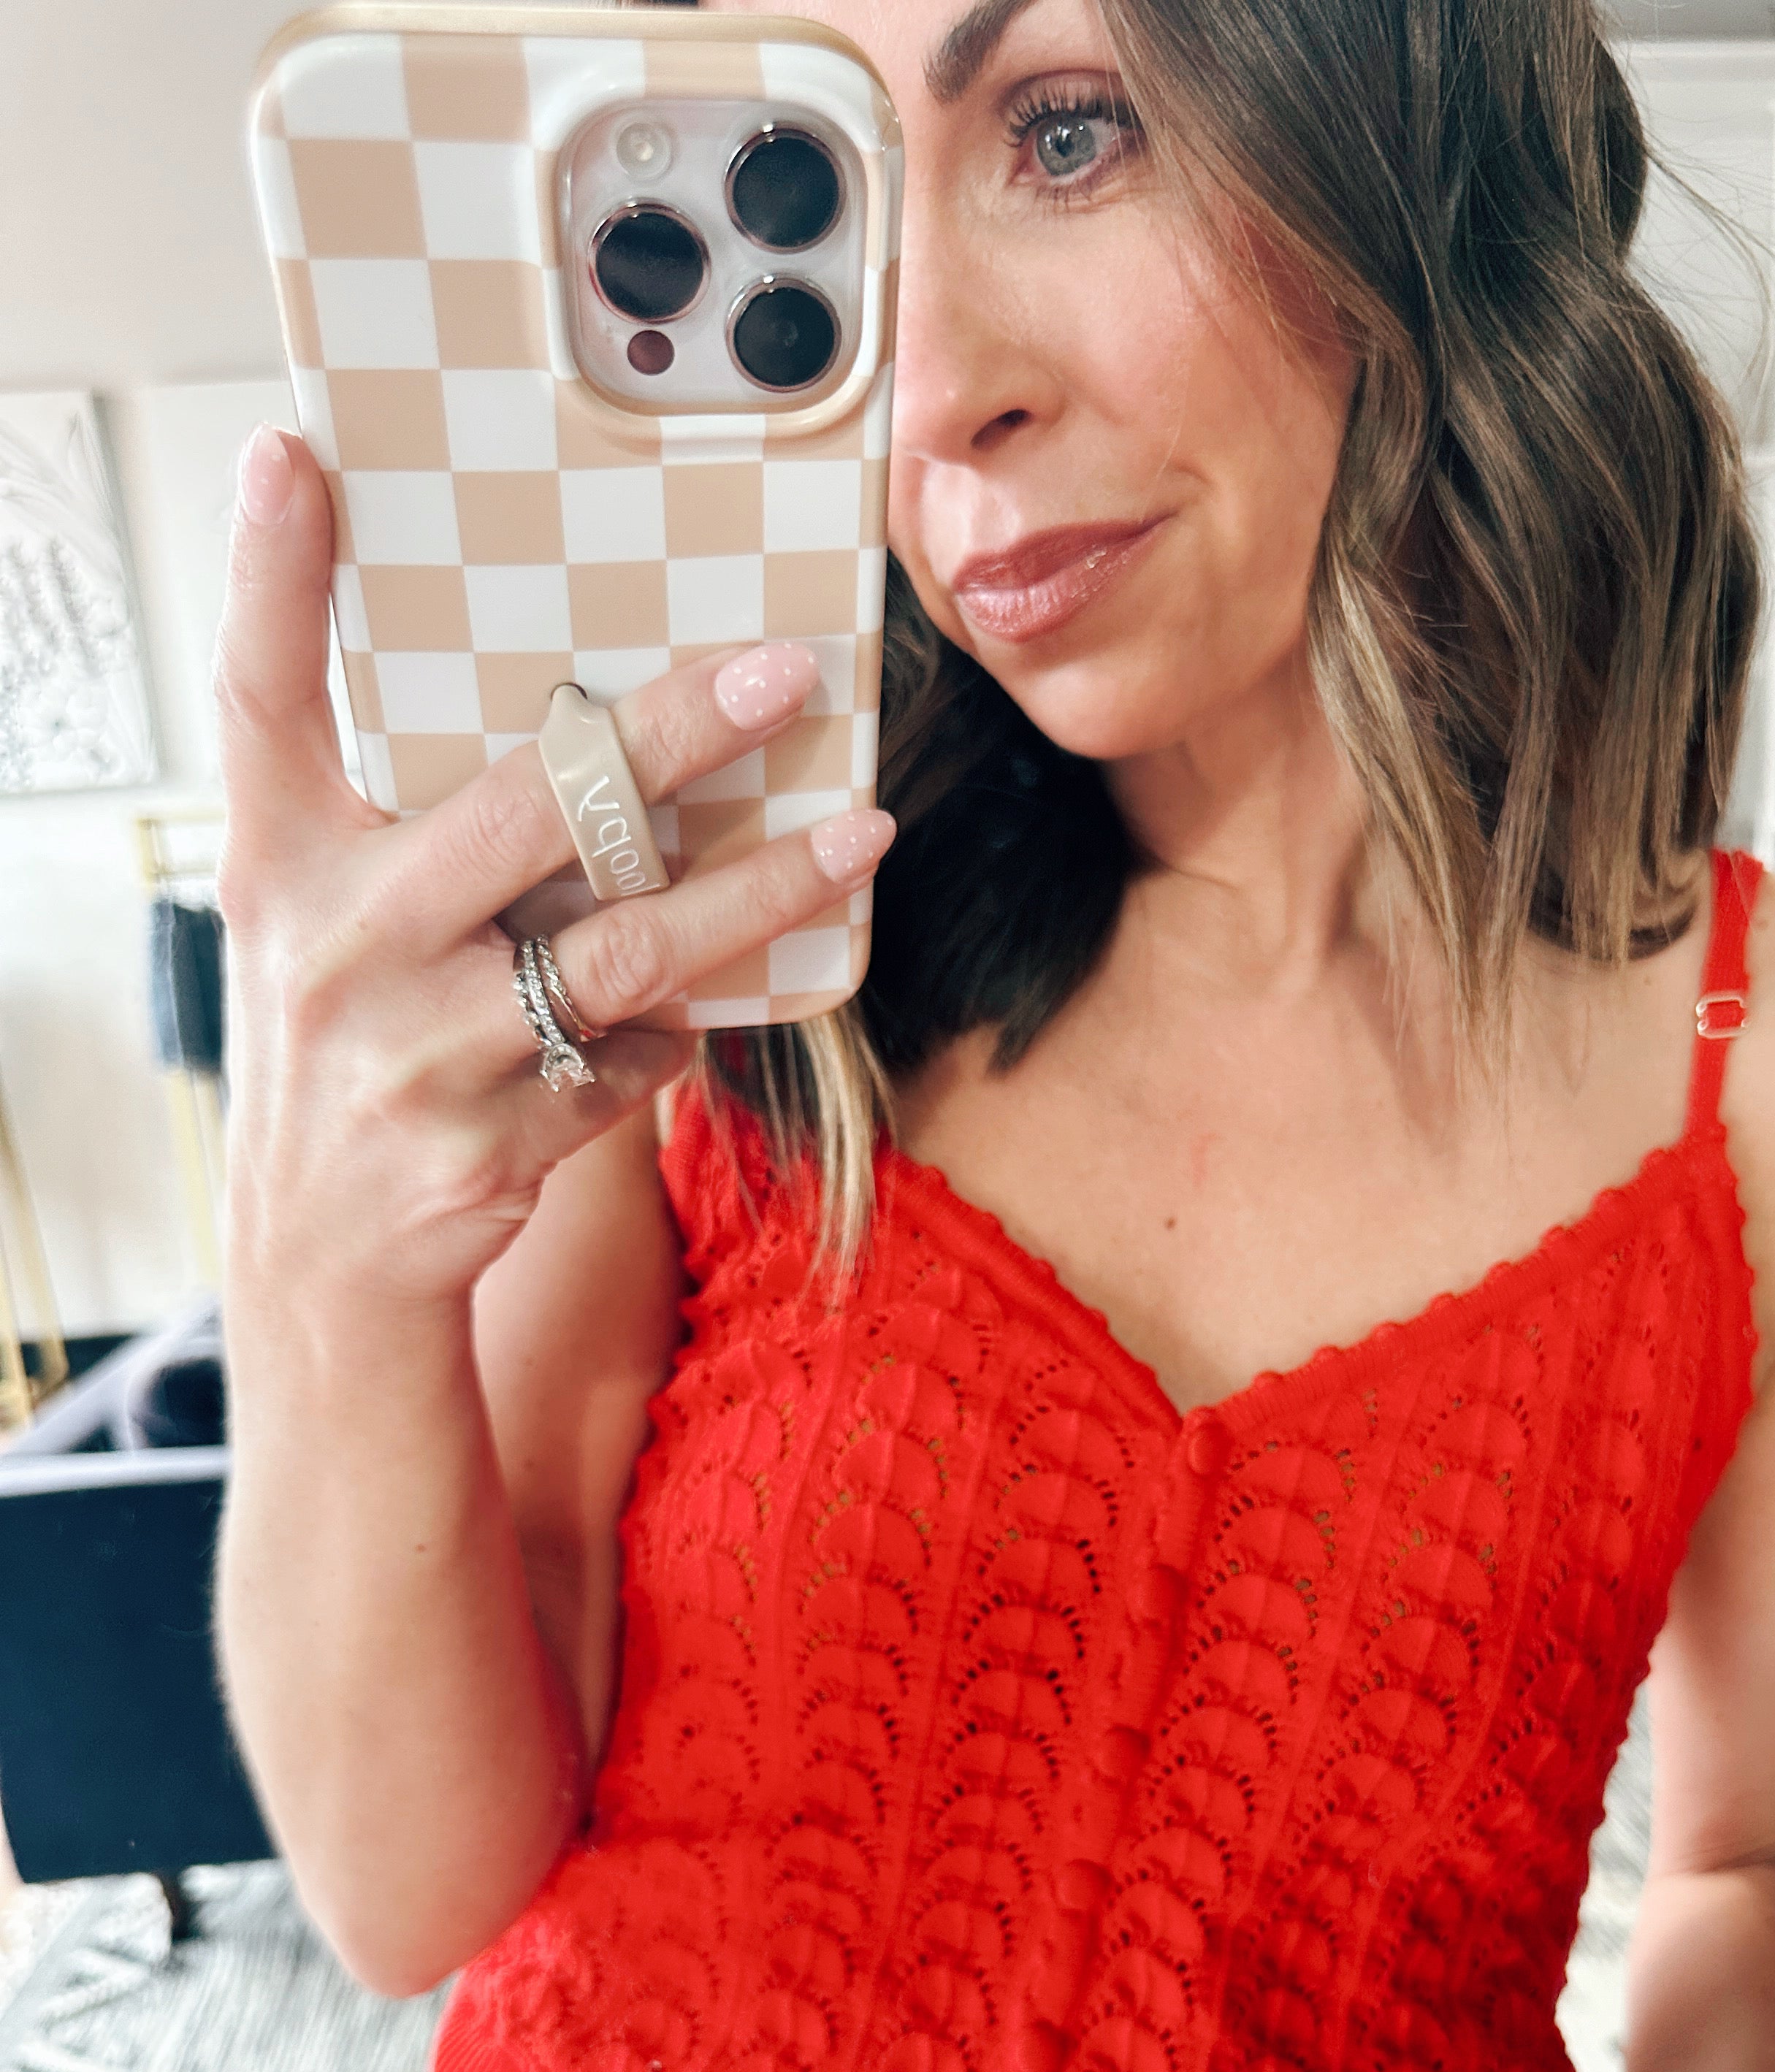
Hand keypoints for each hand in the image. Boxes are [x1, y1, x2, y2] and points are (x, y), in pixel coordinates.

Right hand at [214, 425, 894, 1312]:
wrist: (320, 1258)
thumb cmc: (348, 1049)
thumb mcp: (329, 930)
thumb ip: (412, 838)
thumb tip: (594, 739)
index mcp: (280, 866)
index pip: (259, 697)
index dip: (270, 574)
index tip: (293, 452)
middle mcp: (334, 945)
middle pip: (528, 808)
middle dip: (670, 734)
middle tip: (781, 675)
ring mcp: (410, 1050)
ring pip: (622, 948)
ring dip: (755, 893)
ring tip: (857, 839)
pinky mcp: (484, 1141)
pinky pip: (629, 1061)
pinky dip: (665, 1041)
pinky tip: (673, 1029)